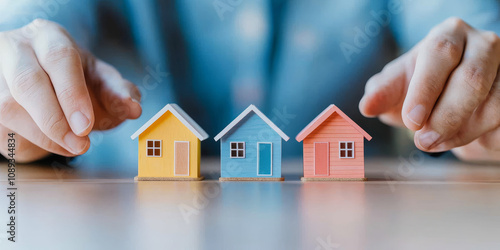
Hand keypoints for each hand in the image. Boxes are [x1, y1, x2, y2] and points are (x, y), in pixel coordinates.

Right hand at [0, 19, 141, 162]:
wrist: (43, 85)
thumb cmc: (74, 79)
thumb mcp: (100, 81)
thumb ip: (118, 93)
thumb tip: (133, 108)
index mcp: (49, 37)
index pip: (60, 58)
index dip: (73, 93)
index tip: (85, 125)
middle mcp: (16, 49)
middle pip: (27, 82)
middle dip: (55, 119)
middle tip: (80, 144)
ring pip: (8, 106)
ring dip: (43, 135)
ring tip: (72, 147)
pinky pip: (1, 125)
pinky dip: (27, 141)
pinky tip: (52, 144)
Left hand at [359, 17, 499, 161]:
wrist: (453, 101)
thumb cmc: (422, 87)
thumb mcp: (398, 86)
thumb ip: (382, 92)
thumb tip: (367, 106)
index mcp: (449, 35)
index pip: (440, 52)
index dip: (425, 88)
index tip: (410, 121)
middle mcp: (484, 45)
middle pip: (472, 78)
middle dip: (444, 116)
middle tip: (422, 141)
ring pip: (494, 105)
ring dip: (460, 132)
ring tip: (434, 143)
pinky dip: (479, 137)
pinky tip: (458, 139)